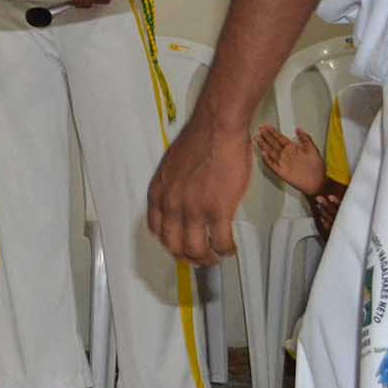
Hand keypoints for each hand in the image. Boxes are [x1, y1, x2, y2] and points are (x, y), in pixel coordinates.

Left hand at [146, 119, 252, 265]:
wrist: (217, 128)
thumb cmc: (199, 142)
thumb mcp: (172, 168)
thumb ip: (173, 189)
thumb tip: (181, 202)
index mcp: (158, 194)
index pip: (156, 230)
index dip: (169, 243)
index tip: (180, 245)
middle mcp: (171, 205)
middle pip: (174, 246)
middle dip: (188, 257)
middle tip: (200, 258)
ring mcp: (193, 209)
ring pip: (196, 250)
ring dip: (207, 259)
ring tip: (217, 256)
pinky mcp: (217, 210)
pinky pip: (220, 242)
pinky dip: (226, 250)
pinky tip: (231, 249)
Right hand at [254, 124, 327, 194]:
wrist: (318, 183)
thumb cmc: (317, 168)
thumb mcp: (313, 150)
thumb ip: (306, 139)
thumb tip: (299, 129)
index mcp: (294, 149)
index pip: (281, 138)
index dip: (274, 132)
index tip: (268, 126)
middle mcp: (287, 155)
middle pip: (274, 144)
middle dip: (266, 136)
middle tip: (260, 129)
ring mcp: (283, 163)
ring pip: (271, 152)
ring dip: (264, 146)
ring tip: (258, 138)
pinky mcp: (281, 172)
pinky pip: (272, 165)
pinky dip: (267, 160)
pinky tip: (263, 153)